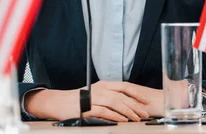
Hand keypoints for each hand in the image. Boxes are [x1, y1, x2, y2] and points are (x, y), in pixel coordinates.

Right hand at [24, 81, 150, 121]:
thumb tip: (126, 103)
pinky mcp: (88, 107)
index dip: (137, 93)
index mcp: (104, 85)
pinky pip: (104, 111)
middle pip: (122, 95)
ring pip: (115, 102)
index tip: (146, 101)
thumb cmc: (78, 100)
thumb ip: (110, 96)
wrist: (59, 102)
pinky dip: (115, 116)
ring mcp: (94, 97)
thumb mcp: (96, 94)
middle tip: (144, 113)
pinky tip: (122, 120)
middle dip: (136, 105)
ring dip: (128, 111)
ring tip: (136, 118)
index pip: (125, 86)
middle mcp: (100, 89)